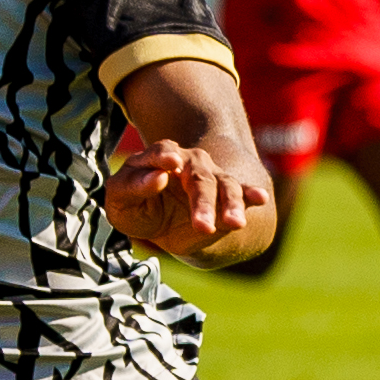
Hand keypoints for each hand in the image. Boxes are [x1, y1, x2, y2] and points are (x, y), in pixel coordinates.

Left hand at [107, 136, 269, 265]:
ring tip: (235, 224)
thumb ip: (130, 187)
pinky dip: (252, 195)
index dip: (164, 157)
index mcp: (159, 158)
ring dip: (232, 204)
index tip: (169, 167)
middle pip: (198, 177)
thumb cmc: (136, 207)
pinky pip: (243, 193)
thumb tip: (157, 177)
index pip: (162, 152)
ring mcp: (212, 177)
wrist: (163, 222)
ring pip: (225, 186)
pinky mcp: (227, 195)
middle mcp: (189, 163)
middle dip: (202, 202)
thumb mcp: (120, 202)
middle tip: (203, 227)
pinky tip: (260, 198)